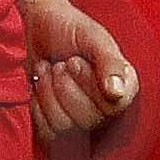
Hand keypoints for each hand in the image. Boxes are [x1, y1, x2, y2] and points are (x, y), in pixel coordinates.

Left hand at [25, 0, 135, 139]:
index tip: (74, 60)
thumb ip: (109, 62)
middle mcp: (107, 108)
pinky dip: (38, 107)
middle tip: (60, 64)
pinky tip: (39, 86)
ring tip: (48, 71)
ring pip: (64, 127)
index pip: (113, 106)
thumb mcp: (92, 37)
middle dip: (64, 86)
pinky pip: (47, 133)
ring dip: (48, 93)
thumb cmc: (67, 28)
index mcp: (124, 86)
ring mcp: (81, 120)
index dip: (87, 84)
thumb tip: (116, 93)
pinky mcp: (57, 127)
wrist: (35, 27)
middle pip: (88, 120)